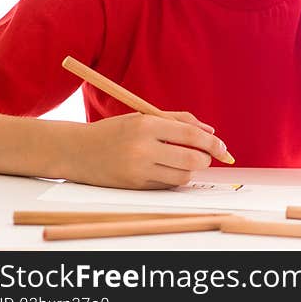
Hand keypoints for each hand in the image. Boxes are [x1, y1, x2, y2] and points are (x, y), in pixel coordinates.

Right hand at [75, 112, 229, 189]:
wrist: (77, 150)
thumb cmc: (116, 130)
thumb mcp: (145, 116)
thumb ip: (180, 121)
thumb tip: (211, 132)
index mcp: (147, 125)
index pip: (191, 135)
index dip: (212, 143)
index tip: (223, 147)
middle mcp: (142, 148)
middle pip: (191, 159)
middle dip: (206, 159)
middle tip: (205, 155)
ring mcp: (138, 170)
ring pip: (182, 176)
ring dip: (191, 170)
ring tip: (184, 160)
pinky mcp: (135, 186)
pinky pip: (167, 185)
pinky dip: (174, 178)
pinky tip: (167, 169)